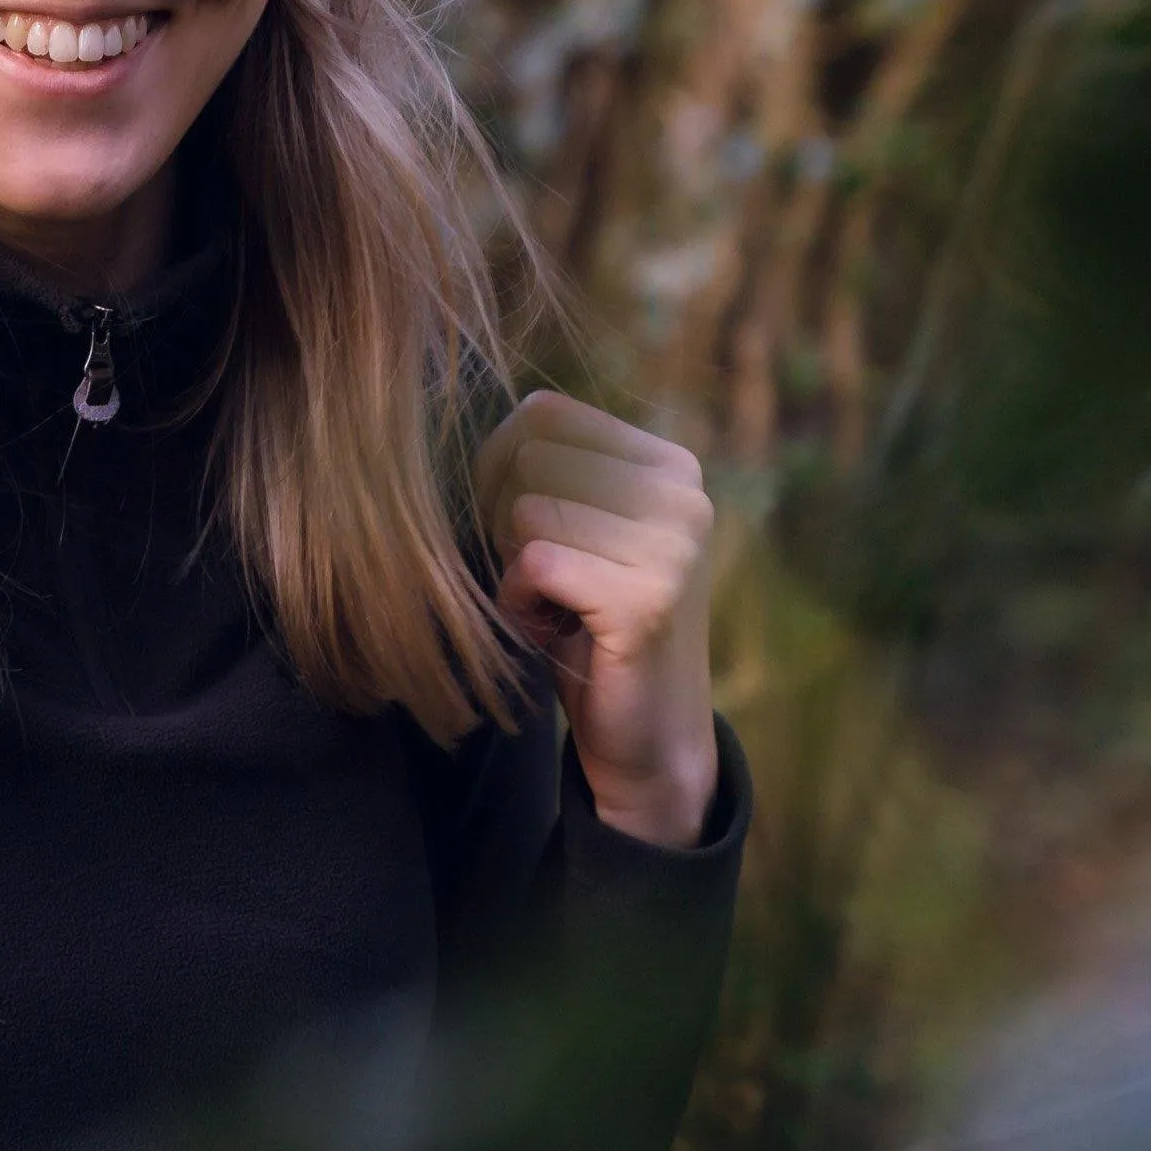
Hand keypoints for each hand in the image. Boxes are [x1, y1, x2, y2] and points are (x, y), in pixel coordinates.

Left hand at [471, 391, 717, 848]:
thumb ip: (544, 468)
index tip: (521, 529)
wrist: (646, 737)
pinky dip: (520, 603)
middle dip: (505, 521)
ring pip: (526, 510)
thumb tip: (466, 413)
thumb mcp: (576, 528)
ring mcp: (674, 545)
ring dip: (515, 569)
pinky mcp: (648, 598)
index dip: (498, 467)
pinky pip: (534, 563)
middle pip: (526, 457)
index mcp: (667, 463)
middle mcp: (683, 493)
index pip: (542, 412)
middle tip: (546, 580)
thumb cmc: (587, 622)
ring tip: (558, 607)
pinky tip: (555, 631)